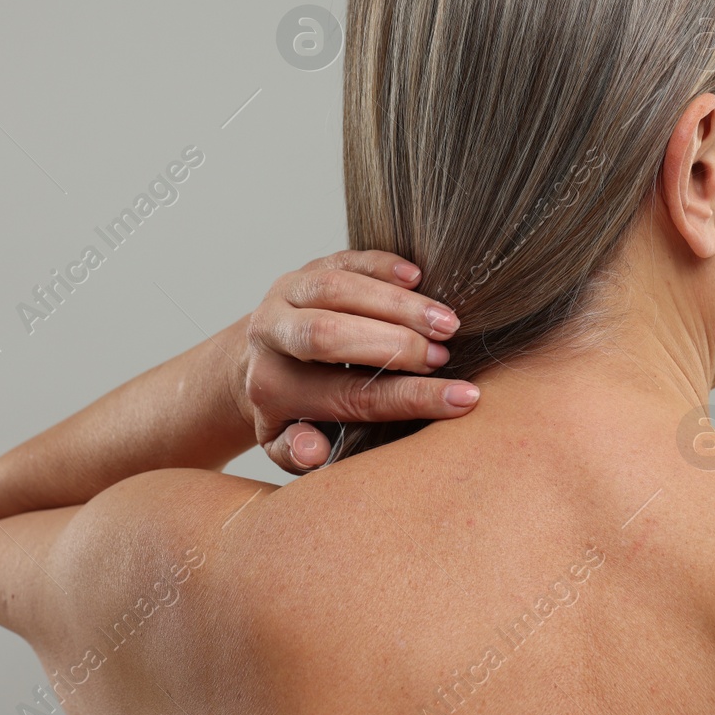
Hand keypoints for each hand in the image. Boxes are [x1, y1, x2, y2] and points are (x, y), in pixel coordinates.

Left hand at [240, 250, 479, 473]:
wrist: (252, 358)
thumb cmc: (289, 408)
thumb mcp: (284, 444)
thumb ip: (300, 454)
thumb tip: (317, 450)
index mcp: (271, 389)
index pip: (349, 396)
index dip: (411, 397)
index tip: (462, 397)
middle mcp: (270, 336)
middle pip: (329, 336)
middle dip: (396, 344)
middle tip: (446, 355)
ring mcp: (285, 294)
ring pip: (336, 290)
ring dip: (397, 304)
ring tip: (447, 321)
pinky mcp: (306, 266)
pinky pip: (345, 260)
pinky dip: (382, 266)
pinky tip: (418, 277)